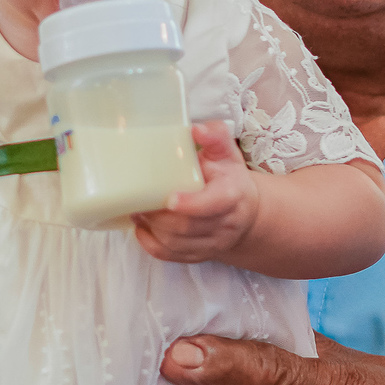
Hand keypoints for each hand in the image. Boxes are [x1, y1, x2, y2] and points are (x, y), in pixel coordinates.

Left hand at [133, 123, 259, 263]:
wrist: (247, 212)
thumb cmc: (230, 178)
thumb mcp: (228, 153)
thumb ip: (215, 136)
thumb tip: (196, 128)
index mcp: (231, 195)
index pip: (212, 204)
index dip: (190, 204)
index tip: (169, 198)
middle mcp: (224, 224)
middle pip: (186, 227)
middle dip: (158, 216)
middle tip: (138, 200)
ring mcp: (212, 243)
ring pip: (175, 244)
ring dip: (151, 228)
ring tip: (137, 210)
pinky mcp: (199, 255)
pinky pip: (170, 256)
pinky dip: (150, 243)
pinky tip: (142, 227)